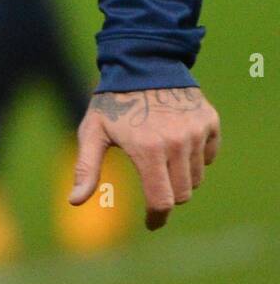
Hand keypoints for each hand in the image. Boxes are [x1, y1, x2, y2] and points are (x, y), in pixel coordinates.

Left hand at [70, 87, 220, 229]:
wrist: (142, 61)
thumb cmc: (113, 100)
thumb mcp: (93, 131)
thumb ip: (86, 168)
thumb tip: (74, 201)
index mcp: (148, 150)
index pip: (162, 201)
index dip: (157, 218)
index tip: (152, 223)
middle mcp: (176, 143)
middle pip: (181, 194)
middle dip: (166, 195)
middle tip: (152, 180)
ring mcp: (196, 132)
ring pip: (196, 177)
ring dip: (181, 175)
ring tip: (161, 155)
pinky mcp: (209, 121)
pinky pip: (209, 155)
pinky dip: (197, 156)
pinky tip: (178, 141)